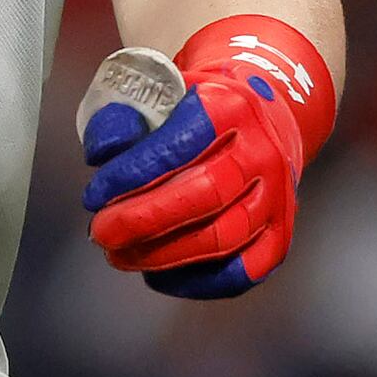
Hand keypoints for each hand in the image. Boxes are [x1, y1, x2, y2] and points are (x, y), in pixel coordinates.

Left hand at [81, 16, 336, 298]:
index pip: (181, 142)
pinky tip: (158, 275)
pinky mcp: (281, 233)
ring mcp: (277, 196)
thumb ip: (126, 117)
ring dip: (162, 255)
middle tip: (101, 232)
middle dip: (143, 220)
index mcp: (231, 107)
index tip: (95, 193)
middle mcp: (262, 151)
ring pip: (222, 238)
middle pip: (205, 194)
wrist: (264, 117)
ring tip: (120, 254)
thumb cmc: (201, 112)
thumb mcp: (163, 94)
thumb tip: (101, 153)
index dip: (133, 172)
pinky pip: (243, 272)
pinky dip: (197, 283)